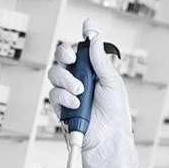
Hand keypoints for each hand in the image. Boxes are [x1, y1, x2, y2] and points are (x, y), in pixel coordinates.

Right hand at [48, 18, 140, 167]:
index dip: (83, 37)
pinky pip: (53, 93)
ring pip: (55, 73)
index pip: (83, 50)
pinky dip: (64, 96)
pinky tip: (75, 103)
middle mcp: (79, 79)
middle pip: (63, 57)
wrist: (107, 140)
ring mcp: (68, 92)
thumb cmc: (114, 115)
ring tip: (79, 91)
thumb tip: (93, 36)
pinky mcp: (60, 106)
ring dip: (66, 79)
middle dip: (65, 54)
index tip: (86, 28)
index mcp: (94, 71)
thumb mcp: (112, 82)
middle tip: (71, 58)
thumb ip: (99, 59)